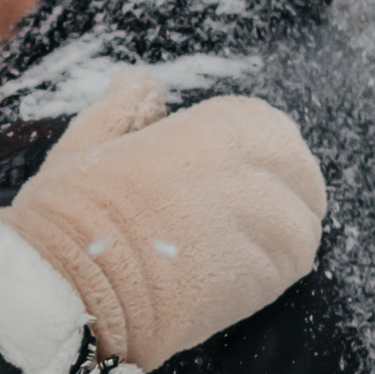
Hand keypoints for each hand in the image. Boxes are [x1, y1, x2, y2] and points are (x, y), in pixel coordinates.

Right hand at [1, 70, 326, 370]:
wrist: (73, 289)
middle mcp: (251, 173)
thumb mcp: (88, 140)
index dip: (252, 144)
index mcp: (215, 130)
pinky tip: (237, 271)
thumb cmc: (72, 212)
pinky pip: (290, 269)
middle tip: (244, 204)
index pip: (267, 125)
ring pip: (302, 224)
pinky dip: (273, 267)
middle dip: (282, 185)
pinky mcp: (262, 283)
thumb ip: (125, 108)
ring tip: (242, 242)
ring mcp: (263, 230)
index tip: (231, 161)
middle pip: (300, 173)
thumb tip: (141, 84)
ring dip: (282, 229)